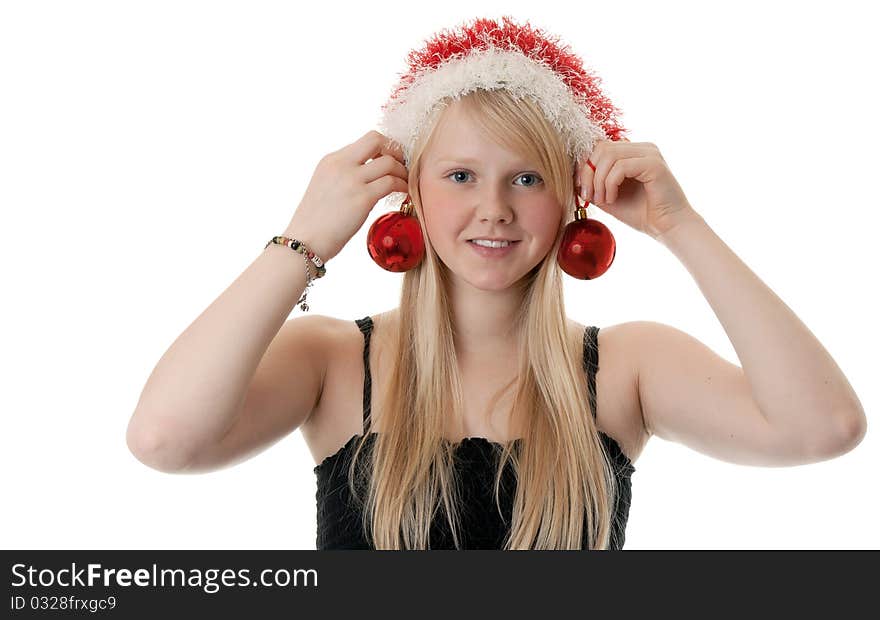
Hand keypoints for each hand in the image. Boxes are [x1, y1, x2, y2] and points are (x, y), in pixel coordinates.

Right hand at [285, 130, 408, 261]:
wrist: (305, 240)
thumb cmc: (316, 220)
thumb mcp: (325, 184)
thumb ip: (345, 174)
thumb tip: (370, 173)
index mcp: (332, 160)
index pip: (367, 140)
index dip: (384, 147)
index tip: (390, 160)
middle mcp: (341, 164)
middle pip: (377, 139)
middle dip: (395, 151)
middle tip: (401, 166)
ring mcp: (352, 180)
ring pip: (389, 162)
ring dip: (402, 172)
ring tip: (404, 183)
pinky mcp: (362, 198)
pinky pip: (391, 183)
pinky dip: (402, 186)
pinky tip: (403, 193)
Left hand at [575, 139, 700, 238]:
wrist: (666, 227)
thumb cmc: (640, 213)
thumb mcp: (607, 195)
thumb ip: (593, 182)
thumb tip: (573, 173)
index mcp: (632, 152)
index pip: (599, 146)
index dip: (585, 166)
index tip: (583, 189)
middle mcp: (642, 148)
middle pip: (601, 148)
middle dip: (588, 173)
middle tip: (590, 196)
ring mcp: (649, 153)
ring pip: (608, 155)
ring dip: (599, 180)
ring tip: (603, 199)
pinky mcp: (654, 164)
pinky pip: (620, 167)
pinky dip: (610, 184)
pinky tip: (613, 199)